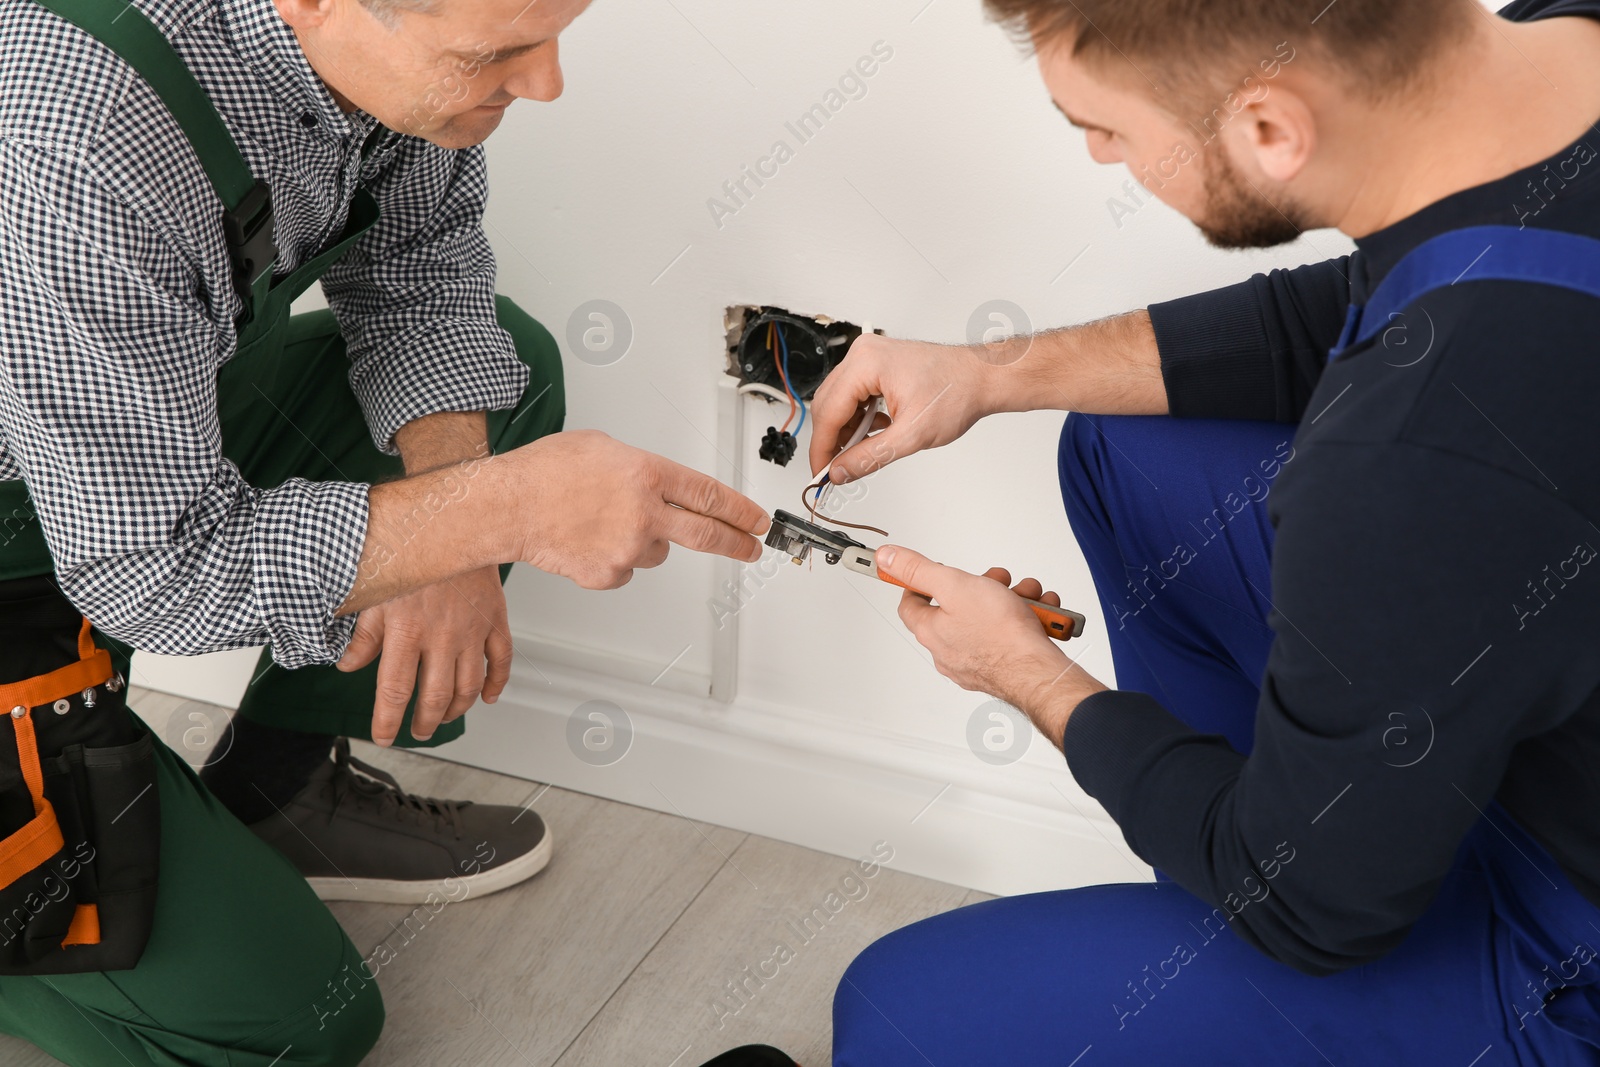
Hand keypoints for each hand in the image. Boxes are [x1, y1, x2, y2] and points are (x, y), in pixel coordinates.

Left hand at [338, 565, 510, 745]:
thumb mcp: (376, 593)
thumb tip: (348, 664)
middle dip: (425, 723)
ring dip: (457, 710)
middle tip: (418, 731)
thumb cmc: (410, 551)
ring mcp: (472, 631)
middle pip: (435, 697)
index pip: (395, 691)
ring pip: (469, 686)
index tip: (383, 735)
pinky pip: (502, 661)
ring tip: (445, 717)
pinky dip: (497, 684)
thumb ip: (364, 635)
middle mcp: (442, 636)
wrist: (453, 521)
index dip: (387, 721)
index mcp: (407, 631)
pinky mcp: (495, 620)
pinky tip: (488, 697)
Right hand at [504, 430, 769, 589]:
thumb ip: (639, 468)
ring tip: (604, 522)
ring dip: (644, 539)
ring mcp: (629, 548)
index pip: (711, 495)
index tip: (757, 520)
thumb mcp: (603, 447)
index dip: (742, 511)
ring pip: (657, 551)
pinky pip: (626, 569)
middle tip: (751, 548)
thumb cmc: (545, 472)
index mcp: (647, 474)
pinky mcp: (609, 575)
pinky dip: (615, 558)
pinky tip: (589, 539)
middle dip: (737, 543)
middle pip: (708, 535)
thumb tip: (654, 484)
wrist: (507, 506)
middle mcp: (645, 512)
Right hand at [808, 334, 1008, 483]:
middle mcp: (863, 354)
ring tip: (864, 450)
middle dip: (833, 440)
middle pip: (828, 405)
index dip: (821, 448)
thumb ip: (870, 457)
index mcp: (866, 363)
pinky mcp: (878, 364)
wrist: (982, 377)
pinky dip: (860, 418)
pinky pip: (855, 395)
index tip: (820, 473)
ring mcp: (870, 357)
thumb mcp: (912, 435)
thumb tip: (840, 472)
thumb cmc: (957, 392)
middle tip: (837, 469)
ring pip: (840, 401)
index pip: (828, 412)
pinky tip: (876, 432)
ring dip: (848, 430)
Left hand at [878, 545, 1107, 746]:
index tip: (930, 569)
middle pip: (958, 606)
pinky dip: (1025, 620)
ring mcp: (975, 661)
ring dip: (1011, 599)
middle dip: (983, 586)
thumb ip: (918, 569)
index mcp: (931, 631)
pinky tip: (1040, 614)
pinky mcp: (1001, 667)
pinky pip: (1008, 636)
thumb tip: (887, 558)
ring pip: (988, 618)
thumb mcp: (954, 585)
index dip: (918, 581)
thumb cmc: (1000, 634)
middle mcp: (948, 650)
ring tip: (1027, 597)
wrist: (1037, 671)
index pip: (910, 604)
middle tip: (998, 581)